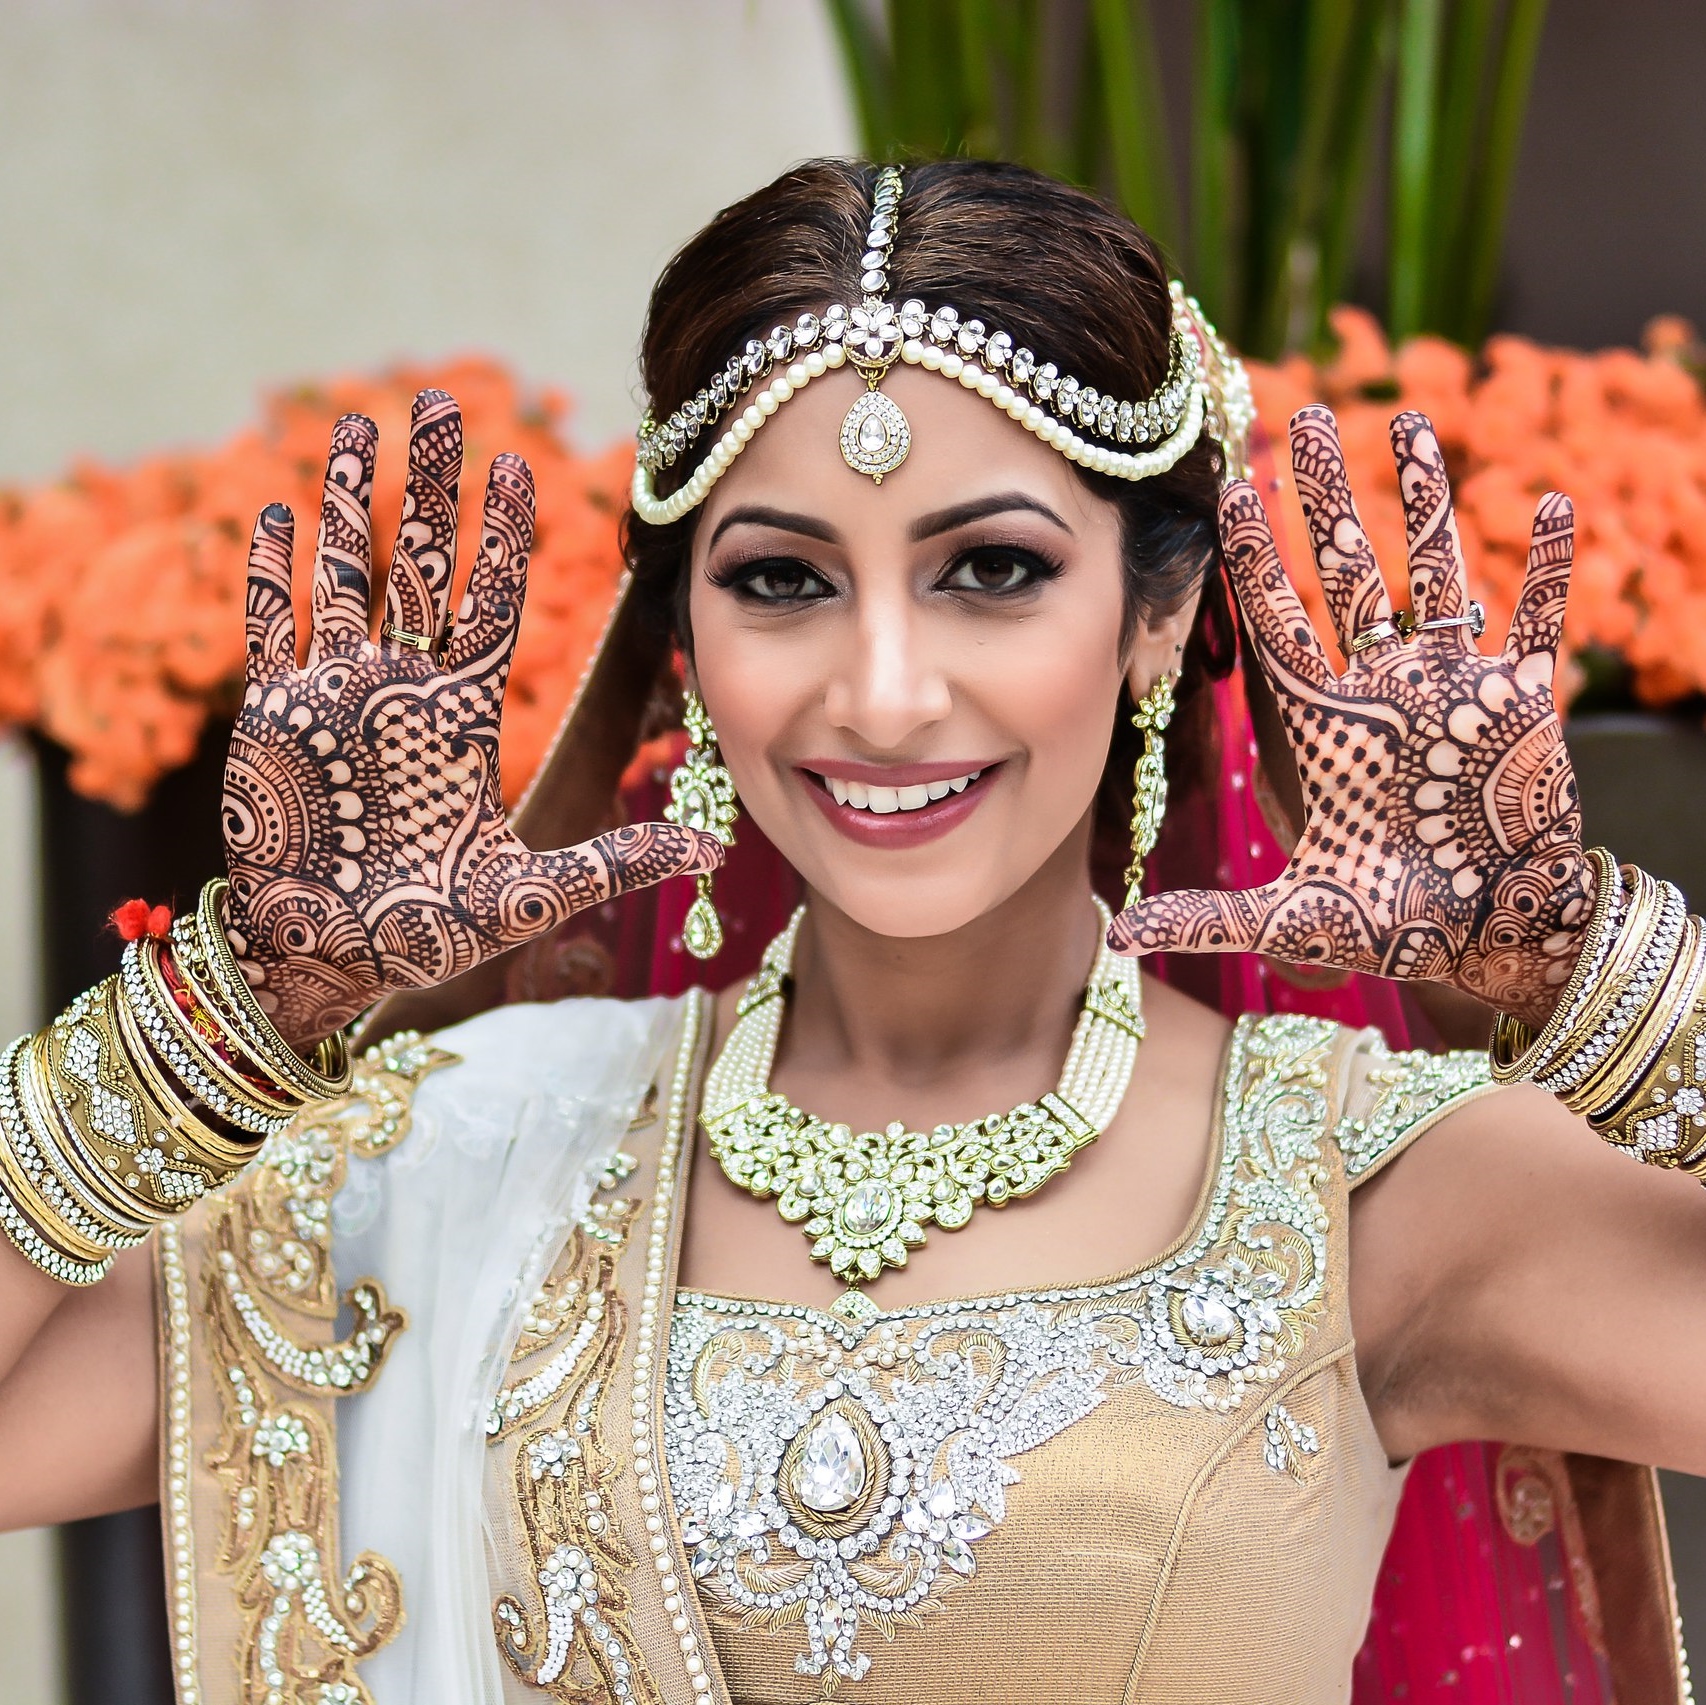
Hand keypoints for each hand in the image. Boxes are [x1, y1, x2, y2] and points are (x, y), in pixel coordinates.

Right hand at [221, 391, 720, 1042]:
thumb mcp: (530, 893)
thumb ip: (615, 863)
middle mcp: (401, 691)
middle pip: (419, 566)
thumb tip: (716, 850)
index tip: (522, 468)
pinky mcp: (273, 718)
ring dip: (349, 507)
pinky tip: (275, 516)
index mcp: (461, 718)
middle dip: (429, 486)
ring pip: (344, 579)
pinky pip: (270, 632)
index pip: (492, 606)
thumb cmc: (427, 932)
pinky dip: (270, 578)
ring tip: (357, 430)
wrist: (329, 962)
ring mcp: (336, 697)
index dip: (505, 539)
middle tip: (439, 403)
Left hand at [1110, 407, 1591, 1028]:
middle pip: (1347, 573)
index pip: (1276, 622)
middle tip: (1304, 418)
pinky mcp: (1524, 702)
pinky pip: (1537, 618)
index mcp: (1320, 724)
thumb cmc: (1386, 924)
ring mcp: (1452, 686)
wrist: (1485, 938)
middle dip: (1326, 499)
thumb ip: (1208, 916)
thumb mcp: (1292, 916)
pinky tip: (1547, 502)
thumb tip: (1115, 939)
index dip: (1254, 558)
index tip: (1233, 489)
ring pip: (1435, 572)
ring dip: (1424, 502)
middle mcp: (1380, 688)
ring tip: (1405, 424)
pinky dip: (1546, 566)